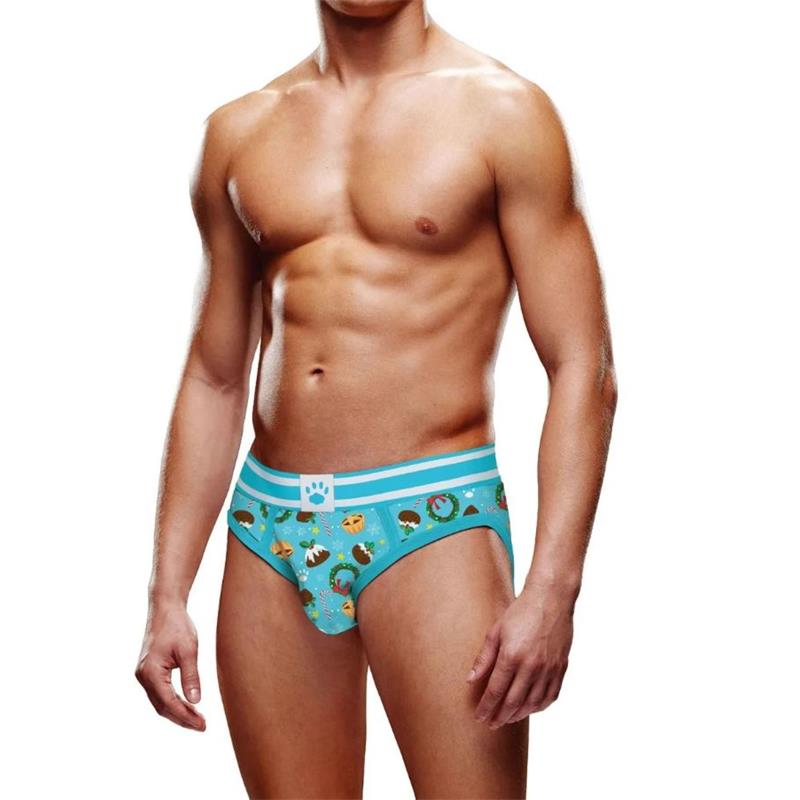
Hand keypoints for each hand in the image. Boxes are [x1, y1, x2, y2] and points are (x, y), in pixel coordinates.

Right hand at [135, 601, 205, 730]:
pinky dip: (173, 702)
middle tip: (203, 726)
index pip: (169, 702)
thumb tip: (196, 702)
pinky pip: (159, 693)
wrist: (165, 608)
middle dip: (182, 718)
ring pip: (160, 702)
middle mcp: (143, 676)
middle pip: (162, 707)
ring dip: (178, 712)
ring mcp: (143, 674)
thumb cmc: (177, 625)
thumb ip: (191, 676)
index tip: (202, 725)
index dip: (186, 716)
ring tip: (198, 719)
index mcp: (151, 672)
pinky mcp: (148, 671)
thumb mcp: (189, 650)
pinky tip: (187, 705)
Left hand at [467, 583, 573, 726]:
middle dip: (499, 716)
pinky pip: (550, 697)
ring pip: (532, 704)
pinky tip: (529, 708)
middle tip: (491, 724)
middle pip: (512, 702)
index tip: (479, 717)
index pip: (495, 691)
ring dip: (518, 715)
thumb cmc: (520, 612)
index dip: (486, 707)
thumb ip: (484, 658)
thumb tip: (470, 680)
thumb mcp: (496, 631)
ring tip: (507, 719)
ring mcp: (548, 669)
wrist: (550, 600)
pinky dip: (538, 707)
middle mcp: (531, 666)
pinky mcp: (561, 668)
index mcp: (511, 656)